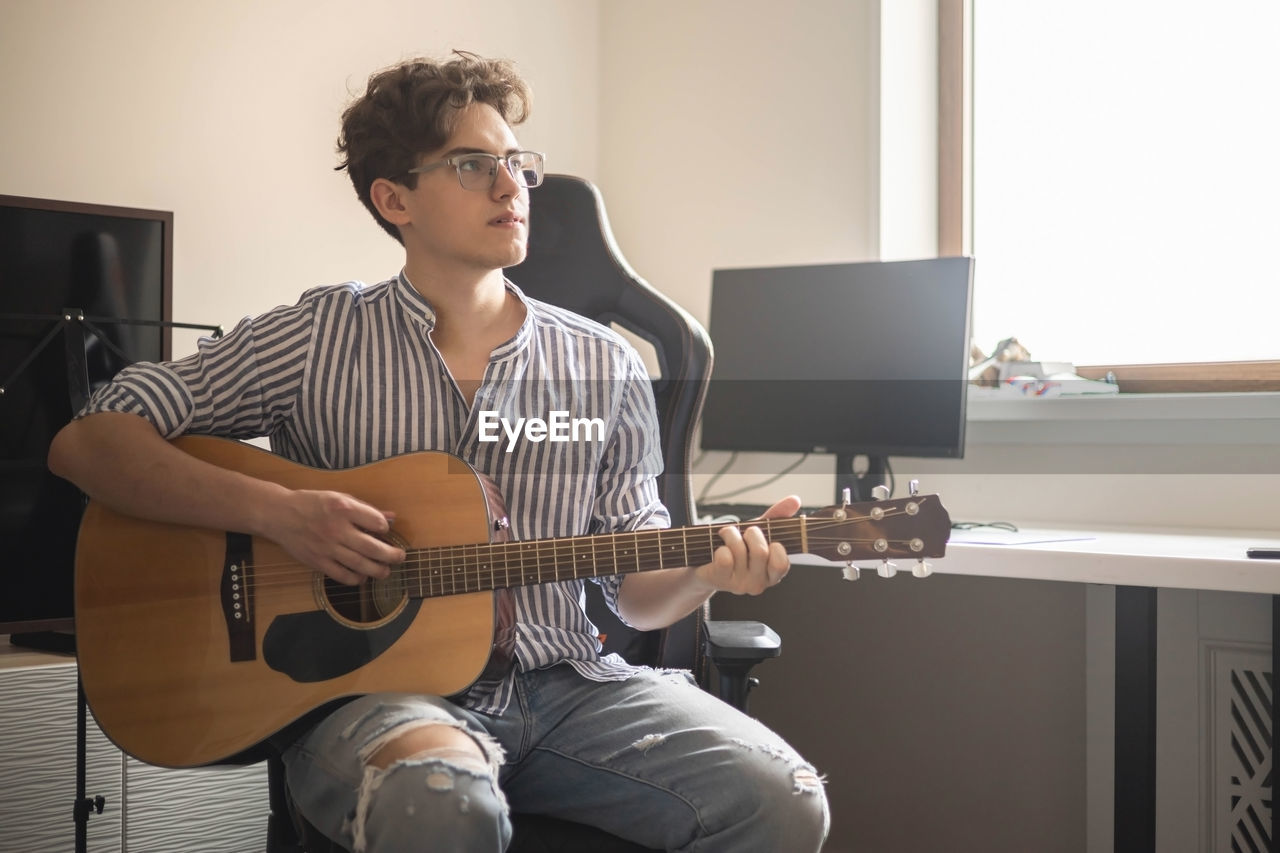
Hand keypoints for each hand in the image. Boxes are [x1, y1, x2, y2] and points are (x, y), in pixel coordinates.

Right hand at [264, 489, 405, 584]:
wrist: (279, 515)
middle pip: (372, 547)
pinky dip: (355, 579)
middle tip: (400, 558)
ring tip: (386, 571)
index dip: (385, 527)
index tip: (385, 530)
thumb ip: (365, 508)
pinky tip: (362, 577)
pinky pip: (341, 575)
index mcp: (343, 508)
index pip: (376, 522)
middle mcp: (336, 529)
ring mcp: (327, 547)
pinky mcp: (317, 561)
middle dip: (391, 555)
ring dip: (377, 570)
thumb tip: (391, 517)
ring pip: (359, 564)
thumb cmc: (312, 503)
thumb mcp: (339, 497)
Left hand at [696, 495, 800, 595]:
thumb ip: (777, 517)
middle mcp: (758, 584)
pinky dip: (720, 546)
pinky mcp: (721, 581)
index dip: (775, 547)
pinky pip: (724, 558)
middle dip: (751, 533)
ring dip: (730, 534)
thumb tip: (795, 500)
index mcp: (772, 574)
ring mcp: (739, 585)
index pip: (782, 564)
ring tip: (726, 536)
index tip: (767, 541)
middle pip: (760, 552)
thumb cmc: (735, 549)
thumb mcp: (757, 533)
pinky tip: (718, 550)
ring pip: (739, 550)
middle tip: (744, 533)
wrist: (704, 566)